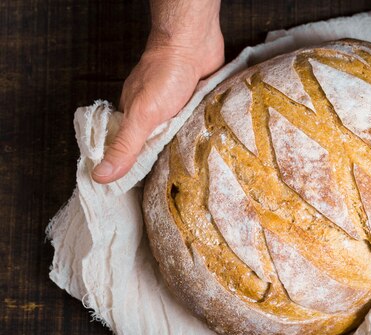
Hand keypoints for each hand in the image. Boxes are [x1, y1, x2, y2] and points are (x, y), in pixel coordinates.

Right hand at [92, 20, 223, 182]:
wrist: (194, 45)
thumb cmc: (166, 74)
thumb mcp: (143, 115)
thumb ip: (125, 146)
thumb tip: (101, 175)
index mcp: (133, 119)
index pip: (131, 153)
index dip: (136, 172)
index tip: (144, 194)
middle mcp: (154, 117)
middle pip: (157, 149)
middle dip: (164, 165)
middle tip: (174, 188)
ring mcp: (176, 111)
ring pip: (179, 140)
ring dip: (185, 152)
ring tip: (194, 177)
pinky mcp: (196, 106)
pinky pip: (197, 128)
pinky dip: (201, 137)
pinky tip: (208, 151)